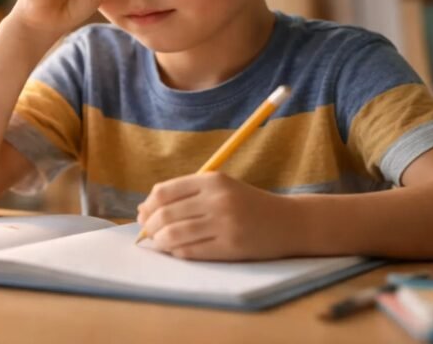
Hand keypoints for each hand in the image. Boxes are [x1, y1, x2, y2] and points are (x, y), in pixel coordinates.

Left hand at [136, 172, 301, 260]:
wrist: (288, 222)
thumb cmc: (247, 204)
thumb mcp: (220, 188)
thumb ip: (185, 194)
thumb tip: (144, 210)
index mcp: (212, 180)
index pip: (164, 192)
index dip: (148, 205)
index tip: (143, 214)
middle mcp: (217, 199)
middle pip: (166, 214)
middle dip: (150, 226)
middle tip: (148, 233)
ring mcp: (224, 223)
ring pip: (174, 234)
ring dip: (160, 241)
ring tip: (159, 243)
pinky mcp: (231, 246)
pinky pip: (191, 251)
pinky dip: (177, 252)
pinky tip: (177, 251)